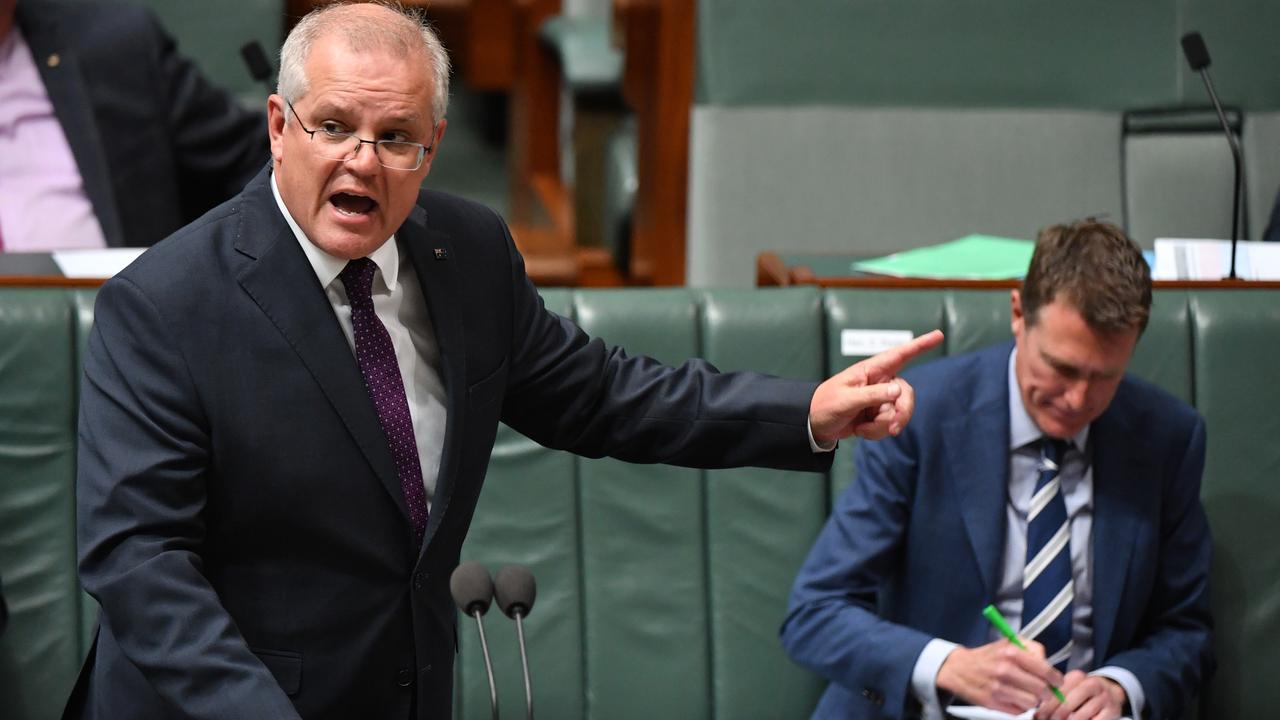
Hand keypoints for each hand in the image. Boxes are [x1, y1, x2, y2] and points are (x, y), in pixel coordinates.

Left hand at [809, 330, 942, 442]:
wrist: (816, 425)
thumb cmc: (826, 404)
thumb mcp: (847, 399)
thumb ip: (873, 395)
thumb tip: (898, 390)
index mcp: (872, 370)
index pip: (900, 355)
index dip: (920, 345)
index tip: (938, 335)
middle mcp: (881, 382)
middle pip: (906, 394)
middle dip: (902, 413)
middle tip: (893, 429)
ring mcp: (881, 399)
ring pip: (899, 413)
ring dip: (882, 426)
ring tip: (861, 427)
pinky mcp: (879, 414)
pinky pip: (889, 425)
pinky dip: (876, 432)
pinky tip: (861, 430)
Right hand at [937, 639, 1063, 714]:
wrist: (958, 669)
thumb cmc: (987, 657)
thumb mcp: (1009, 643)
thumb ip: (1032, 650)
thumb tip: (1048, 665)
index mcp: (1011, 652)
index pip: (1046, 670)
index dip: (1056, 679)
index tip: (1057, 682)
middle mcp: (1005, 669)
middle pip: (1042, 690)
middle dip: (1046, 692)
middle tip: (1043, 690)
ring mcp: (998, 688)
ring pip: (1032, 703)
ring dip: (1032, 700)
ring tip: (1025, 693)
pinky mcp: (992, 702)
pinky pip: (1018, 711)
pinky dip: (1018, 706)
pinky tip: (1012, 697)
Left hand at [1035, 671, 1125, 719]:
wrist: (1112, 691)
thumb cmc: (1085, 692)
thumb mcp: (1071, 688)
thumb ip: (1056, 696)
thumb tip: (1039, 713)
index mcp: (1076, 677)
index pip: (1058, 692)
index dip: (1046, 707)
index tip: (1038, 716)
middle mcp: (1091, 685)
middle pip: (1068, 704)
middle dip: (1056, 716)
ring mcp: (1103, 698)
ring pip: (1080, 715)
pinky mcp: (1112, 710)